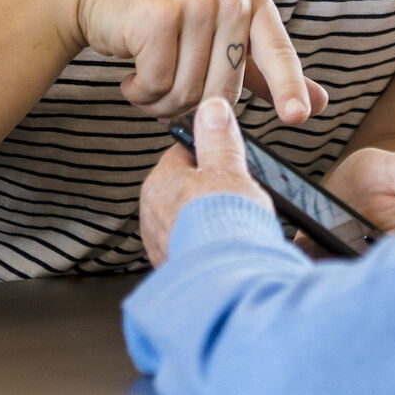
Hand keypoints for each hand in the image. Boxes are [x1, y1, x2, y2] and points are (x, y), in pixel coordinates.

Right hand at [47, 0, 326, 124]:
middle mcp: (228, 0)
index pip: (278, 54)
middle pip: (223, 92)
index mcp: (252, 2)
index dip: (289, 88)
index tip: (299, 117)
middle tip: (167, 81)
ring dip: (159, 100)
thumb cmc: (164, 12)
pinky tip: (130, 70)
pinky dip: (139, 90)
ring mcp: (194, 5)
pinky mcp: (157, 17)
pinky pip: (156, 85)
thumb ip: (265, 71)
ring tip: (148, 73)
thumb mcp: (219, 31)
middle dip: (189, 104)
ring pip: (187, 94)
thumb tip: (319, 104)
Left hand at [139, 96, 270, 265]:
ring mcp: (162, 247)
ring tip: (240, 226)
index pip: (185, 153)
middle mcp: (152, 216)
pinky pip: (195, 249)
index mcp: (160, 184)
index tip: (233, 161)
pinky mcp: (175, 272)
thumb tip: (212, 108)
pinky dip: (212, 248)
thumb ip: (220, 138)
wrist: (225, 286)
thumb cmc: (225, 226)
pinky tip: (231, 250)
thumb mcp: (230, 170)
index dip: (214, 154)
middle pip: (188, 188)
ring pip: (191, 220)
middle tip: (241, 196)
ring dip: (213, 221)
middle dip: (214, 191)